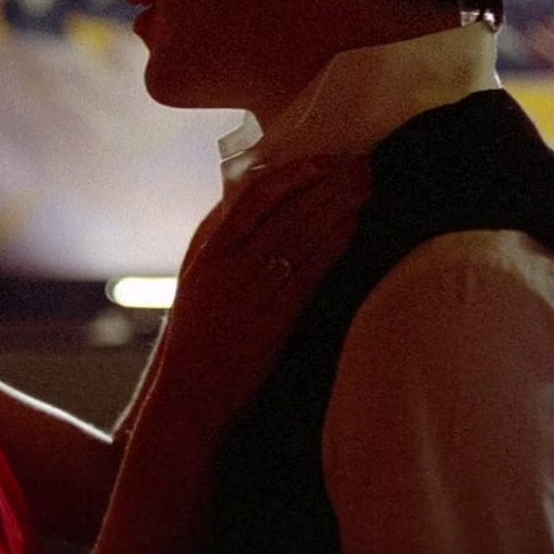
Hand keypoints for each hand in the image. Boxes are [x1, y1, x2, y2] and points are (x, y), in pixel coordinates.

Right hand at [153, 154, 372, 419]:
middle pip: (284, 209)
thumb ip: (226, 247)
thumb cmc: (197, 339)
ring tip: (365, 186)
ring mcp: (247, 290)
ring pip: (297, 234)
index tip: (323, 158)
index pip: (252, 196)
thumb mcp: (200, 282)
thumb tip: (259, 213)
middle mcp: (225, 263)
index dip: (292, 173)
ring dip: (335, 205)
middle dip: (326, 182)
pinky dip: (330, 247)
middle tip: (361, 163)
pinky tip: (352, 228)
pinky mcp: (270, 321)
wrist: (187, 396)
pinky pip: (305, 274)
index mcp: (208, 249)